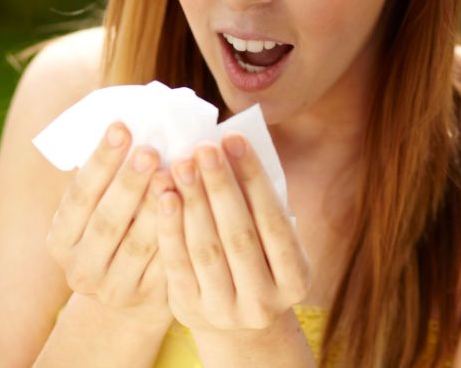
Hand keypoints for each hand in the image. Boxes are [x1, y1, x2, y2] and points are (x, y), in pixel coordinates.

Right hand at [46, 122, 175, 326]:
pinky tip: (195, 205)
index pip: (78, 195)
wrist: (133, 291)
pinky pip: (167, 263)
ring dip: (159, 207)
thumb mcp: (102, 208)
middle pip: (107, 220)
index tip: (121, 126)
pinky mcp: (147, 298)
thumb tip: (135, 118)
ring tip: (176, 172)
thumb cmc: (122, 229)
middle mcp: (80, 266)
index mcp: (61, 237)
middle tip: (150, 149)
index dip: (99, 161)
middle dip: (129, 182)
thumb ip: (111, 176)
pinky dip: (181, 232)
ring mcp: (112, 287)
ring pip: (139, 244)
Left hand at [155, 133, 310, 332]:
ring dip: (192, 202)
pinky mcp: (191, 311)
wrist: (235, 322)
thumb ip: (260, 206)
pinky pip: (177, 264)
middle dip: (220, 186)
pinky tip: (164, 195)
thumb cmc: (258, 259)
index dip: (254, 178)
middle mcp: (265, 301)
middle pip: (239, 235)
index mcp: (296, 279)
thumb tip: (231, 149)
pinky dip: (169, 227)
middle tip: (204, 147)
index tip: (234, 139)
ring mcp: (227, 311)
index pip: (274, 221)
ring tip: (181, 164)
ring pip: (206, 249)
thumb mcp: (273, 242)